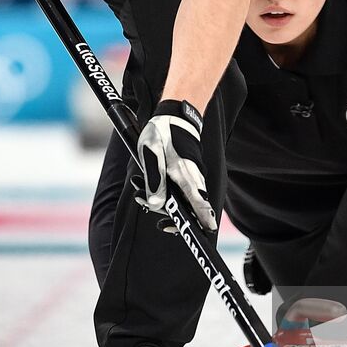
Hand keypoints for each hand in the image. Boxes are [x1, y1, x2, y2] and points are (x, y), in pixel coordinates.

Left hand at [134, 100, 215, 230]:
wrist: (174, 114)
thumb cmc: (162, 133)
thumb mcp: (152, 155)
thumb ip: (154, 181)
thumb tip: (157, 205)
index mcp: (185, 174)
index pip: (199, 202)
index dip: (203, 219)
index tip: (207, 232)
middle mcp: (192, 177)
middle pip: (189, 206)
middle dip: (168, 213)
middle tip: (148, 208)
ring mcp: (191, 175)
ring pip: (181, 198)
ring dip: (160, 201)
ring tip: (139, 194)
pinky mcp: (186, 172)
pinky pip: (178, 189)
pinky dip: (163, 192)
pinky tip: (144, 184)